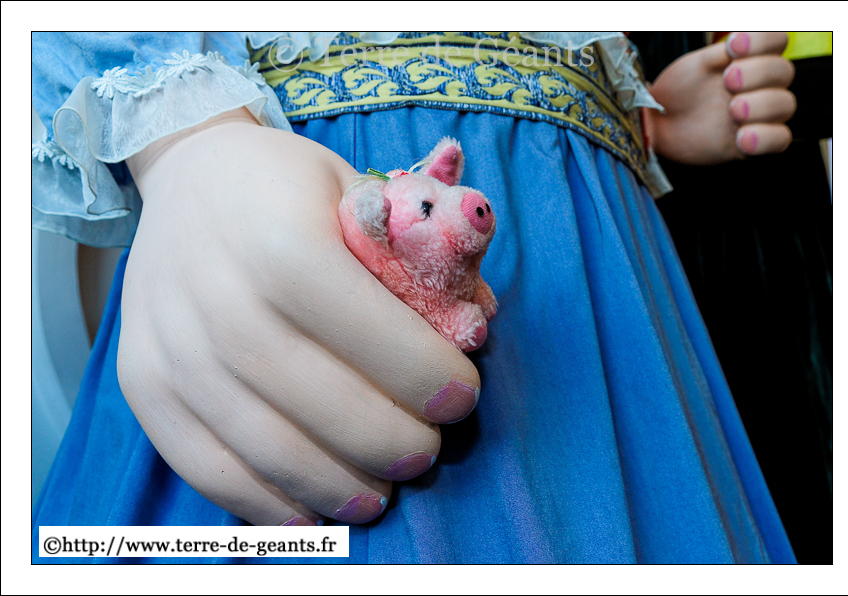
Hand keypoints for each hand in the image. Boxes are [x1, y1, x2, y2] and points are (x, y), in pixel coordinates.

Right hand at [118, 109, 480, 524]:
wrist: (188, 179)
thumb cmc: (286, 188)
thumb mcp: (357, 192)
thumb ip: (417, 256)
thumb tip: (475, 325)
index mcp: (281, 240)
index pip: (365, 327)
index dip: (422, 374)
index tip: (460, 398)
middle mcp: (218, 297)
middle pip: (318, 399)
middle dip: (387, 439)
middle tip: (425, 452)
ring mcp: (173, 347)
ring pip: (266, 446)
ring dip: (335, 484)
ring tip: (378, 493)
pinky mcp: (143, 384)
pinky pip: (206, 466)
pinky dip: (265, 502)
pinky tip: (311, 509)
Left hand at [647, 32, 795, 164]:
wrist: (659, 122)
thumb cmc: (679, 90)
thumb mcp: (694, 67)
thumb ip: (720, 55)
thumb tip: (739, 43)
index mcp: (749, 60)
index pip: (777, 41)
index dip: (763, 41)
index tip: (733, 47)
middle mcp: (759, 86)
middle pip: (784, 72)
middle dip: (758, 73)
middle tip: (728, 81)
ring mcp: (758, 115)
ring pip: (785, 105)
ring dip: (762, 105)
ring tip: (733, 110)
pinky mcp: (751, 143)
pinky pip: (780, 140)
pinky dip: (765, 137)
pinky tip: (741, 138)